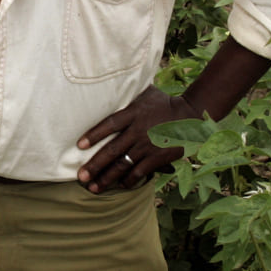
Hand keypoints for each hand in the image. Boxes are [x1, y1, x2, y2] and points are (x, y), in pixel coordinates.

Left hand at [77, 87, 199, 192]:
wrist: (190, 116)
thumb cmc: (163, 103)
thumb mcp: (145, 93)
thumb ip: (128, 94)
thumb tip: (109, 82)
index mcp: (133, 113)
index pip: (110, 124)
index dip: (94, 135)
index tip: (80, 145)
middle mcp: (138, 131)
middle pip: (112, 150)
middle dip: (95, 165)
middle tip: (81, 177)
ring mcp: (148, 146)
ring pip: (123, 164)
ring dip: (107, 178)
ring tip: (94, 188)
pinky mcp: (158, 157)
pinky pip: (140, 172)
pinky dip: (129, 180)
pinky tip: (119, 186)